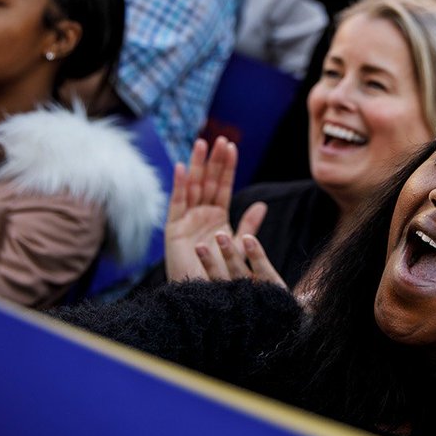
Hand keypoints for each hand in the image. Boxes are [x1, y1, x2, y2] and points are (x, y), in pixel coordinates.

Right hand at [163, 137, 276, 284]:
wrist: (205, 296)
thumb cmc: (221, 274)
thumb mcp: (239, 246)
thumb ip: (248, 225)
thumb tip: (262, 205)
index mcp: (216, 217)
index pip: (222, 186)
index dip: (227, 167)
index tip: (232, 146)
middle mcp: (200, 215)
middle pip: (207, 182)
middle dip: (213, 160)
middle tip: (220, 139)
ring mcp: (186, 220)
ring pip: (192, 187)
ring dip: (196, 165)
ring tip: (201, 143)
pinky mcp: (174, 230)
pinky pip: (177, 203)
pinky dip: (179, 185)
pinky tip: (182, 167)